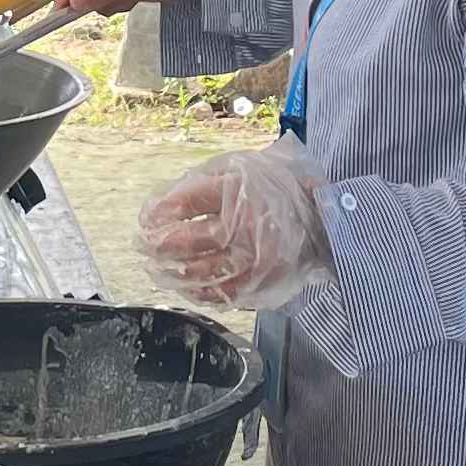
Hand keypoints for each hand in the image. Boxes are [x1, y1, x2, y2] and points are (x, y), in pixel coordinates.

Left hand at [135, 142, 327, 309]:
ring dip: (172, 274)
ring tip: (155, 269)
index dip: (160, 214)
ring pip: (202, 275)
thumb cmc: (272, 187)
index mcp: (241, 192)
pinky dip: (199, 292)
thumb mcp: (235, 169)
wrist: (324, 216)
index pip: (187, 204)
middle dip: (158, 247)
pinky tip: (186, 285)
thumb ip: (196, 185)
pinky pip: (223, 296)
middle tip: (142, 246)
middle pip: (189, 244)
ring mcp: (259, 261)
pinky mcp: (266, 284)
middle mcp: (250, 229)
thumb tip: (156, 210)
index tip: (146, 220)